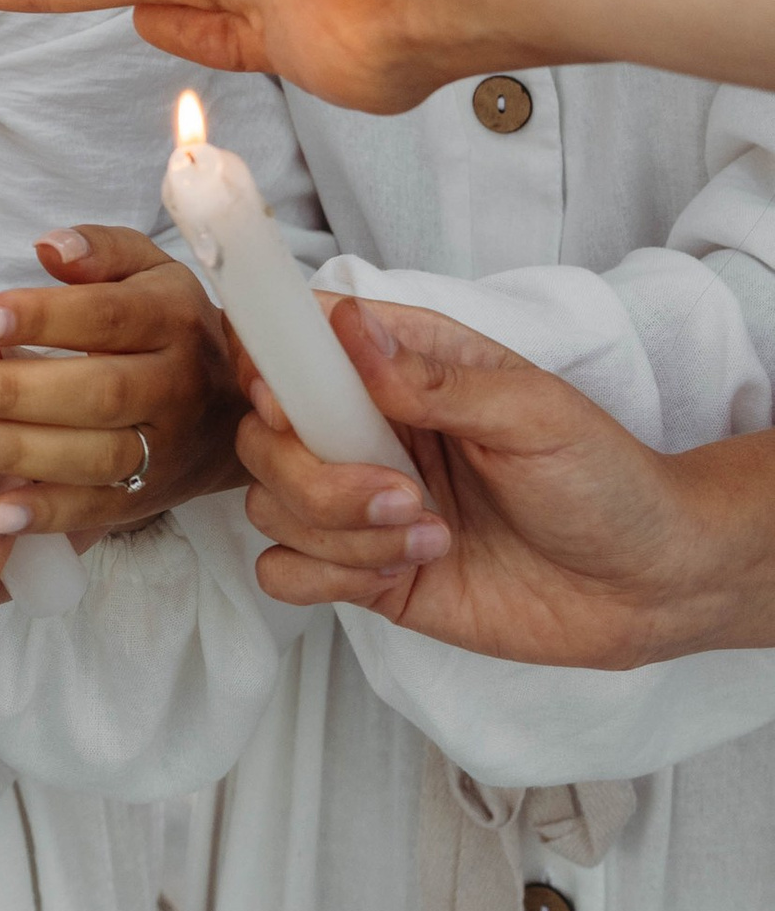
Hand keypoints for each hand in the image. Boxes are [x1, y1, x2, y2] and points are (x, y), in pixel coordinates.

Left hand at [0, 227, 243, 622]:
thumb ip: (100, 249)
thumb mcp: (149, 269)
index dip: (36, 318)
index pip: (104, 316)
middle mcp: (175, 387)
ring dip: (10, 453)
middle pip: (93, 392)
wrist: (238, 409)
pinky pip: (98, 511)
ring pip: (91, 457)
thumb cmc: (168, 325)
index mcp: (172, 319)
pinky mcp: (149, 498)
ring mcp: (166, 449)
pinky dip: (45, 515)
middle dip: (4, 394)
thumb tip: (48, 245)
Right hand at [239, 296, 774, 667]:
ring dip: (342, 531)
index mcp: (401, 367)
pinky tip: (405, 568)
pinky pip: (284, 572)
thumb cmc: (606, 481)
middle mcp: (367, 429)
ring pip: (271, 505)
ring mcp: (358, 502)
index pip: (290, 343)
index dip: (266, 368)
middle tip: (403, 494)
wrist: (648, 584)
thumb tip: (350, 326)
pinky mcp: (362, 570)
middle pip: (263, 437)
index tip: (289, 403)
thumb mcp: (533, 412)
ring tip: (433, 535)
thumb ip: (433, 380)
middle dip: (316, 476)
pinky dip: (329, 575)